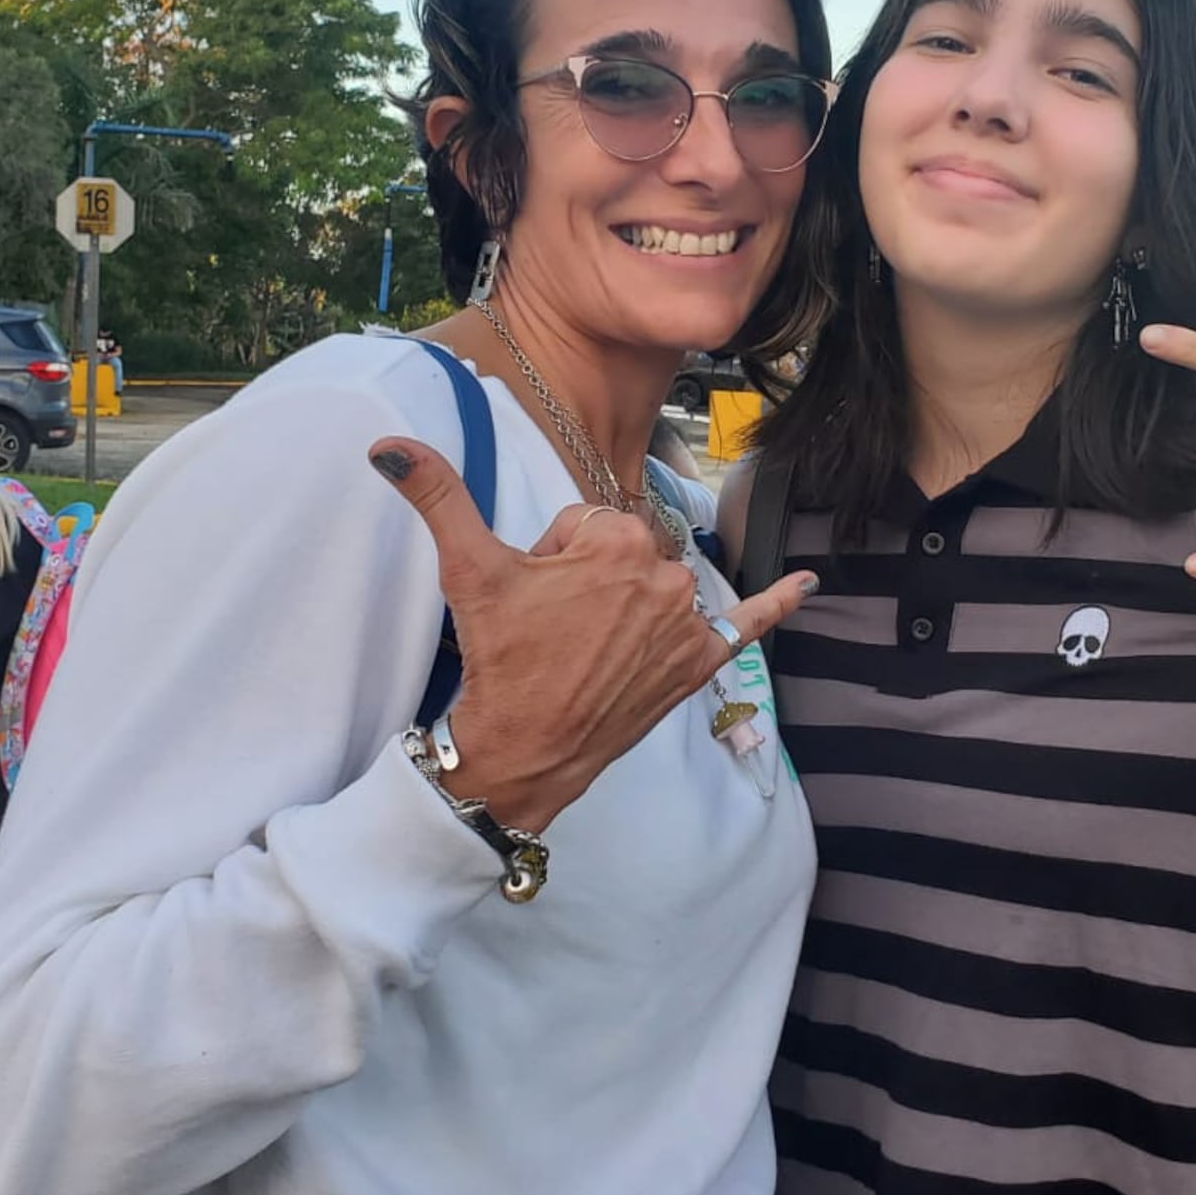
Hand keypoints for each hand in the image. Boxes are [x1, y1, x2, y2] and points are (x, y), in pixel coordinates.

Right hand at [369, 439, 815, 831]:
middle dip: (588, 583)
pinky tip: (807, 584)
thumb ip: (436, 496)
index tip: (536, 601)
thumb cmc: (500, 660)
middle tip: (556, 632)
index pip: (585, 523)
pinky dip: (777, 602)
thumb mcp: (468, 570)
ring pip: (654, 587)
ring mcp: (687, 620)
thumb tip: (389, 445)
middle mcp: (662, 573)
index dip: (554, 559)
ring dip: (630, 608)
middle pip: (622, 553)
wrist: (524, 750)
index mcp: (615, 538)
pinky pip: (748, 622)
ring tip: (591, 652)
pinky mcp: (701, 662)